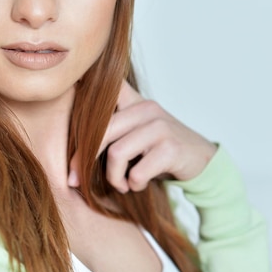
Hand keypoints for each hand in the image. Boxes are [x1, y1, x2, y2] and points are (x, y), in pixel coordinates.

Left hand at [68, 80, 216, 192]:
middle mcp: (147, 109)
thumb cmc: (159, 148)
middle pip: (102, 131)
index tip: (70, 88)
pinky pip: (137, 172)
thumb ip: (112, 126)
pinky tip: (138, 184)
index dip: (85, 87)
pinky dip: (133, 184)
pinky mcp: (171, 149)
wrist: (201, 160)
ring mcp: (160, 127)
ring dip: (114, 177)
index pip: (108, 88)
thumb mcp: (138, 129)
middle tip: (77, 180)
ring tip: (121, 184)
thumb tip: (73, 144)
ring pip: (117, 153)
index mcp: (135, 102)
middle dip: (84, 160)